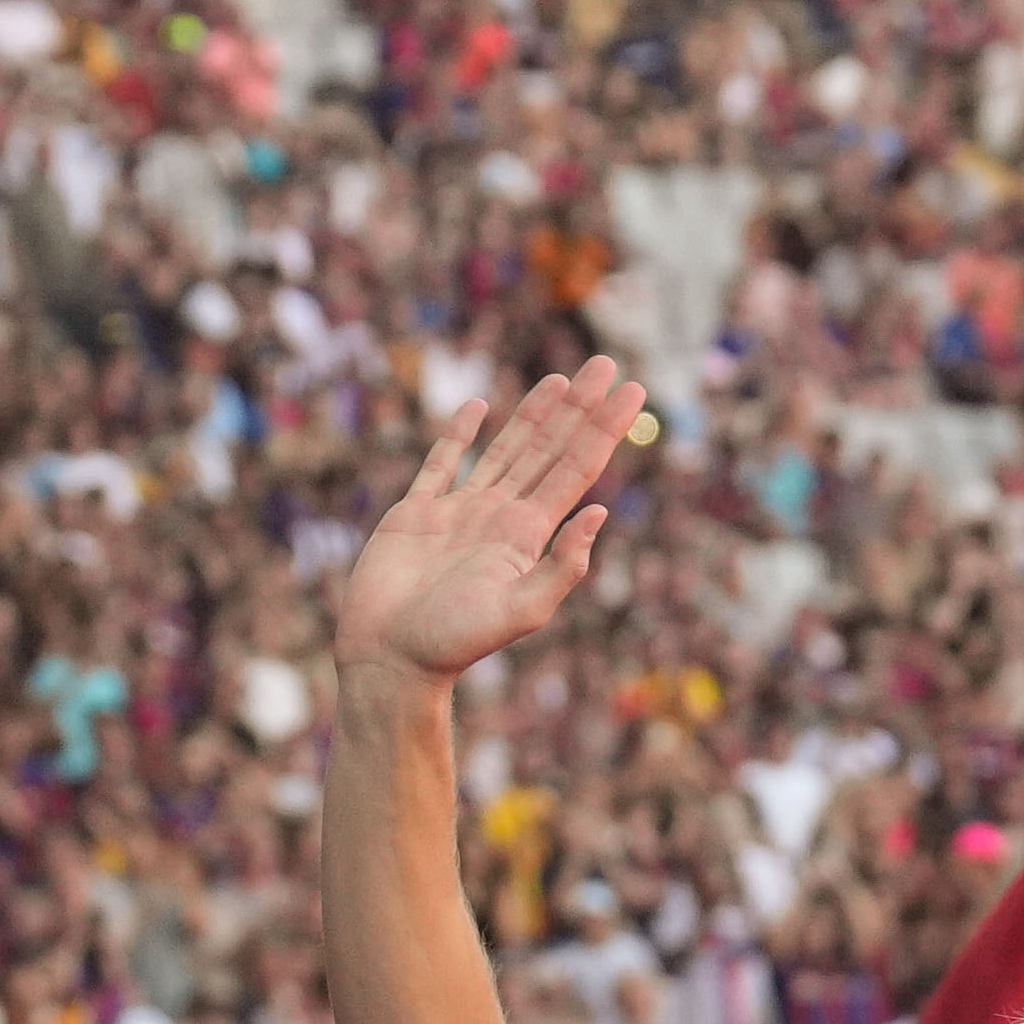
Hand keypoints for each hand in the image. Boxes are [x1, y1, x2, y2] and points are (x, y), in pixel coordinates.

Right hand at [333, 357, 638, 682]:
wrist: (390, 659)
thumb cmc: (452, 643)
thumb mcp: (520, 611)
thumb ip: (562, 566)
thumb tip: (599, 511)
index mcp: (528, 534)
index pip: (577, 468)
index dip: (604, 429)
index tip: (634, 391)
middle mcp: (500, 516)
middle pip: (550, 449)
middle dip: (580, 408)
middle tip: (606, 364)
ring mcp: (460, 512)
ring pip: (506, 449)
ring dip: (535, 414)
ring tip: (563, 380)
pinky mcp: (417, 513)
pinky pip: (442, 463)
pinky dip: (459, 434)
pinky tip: (478, 407)